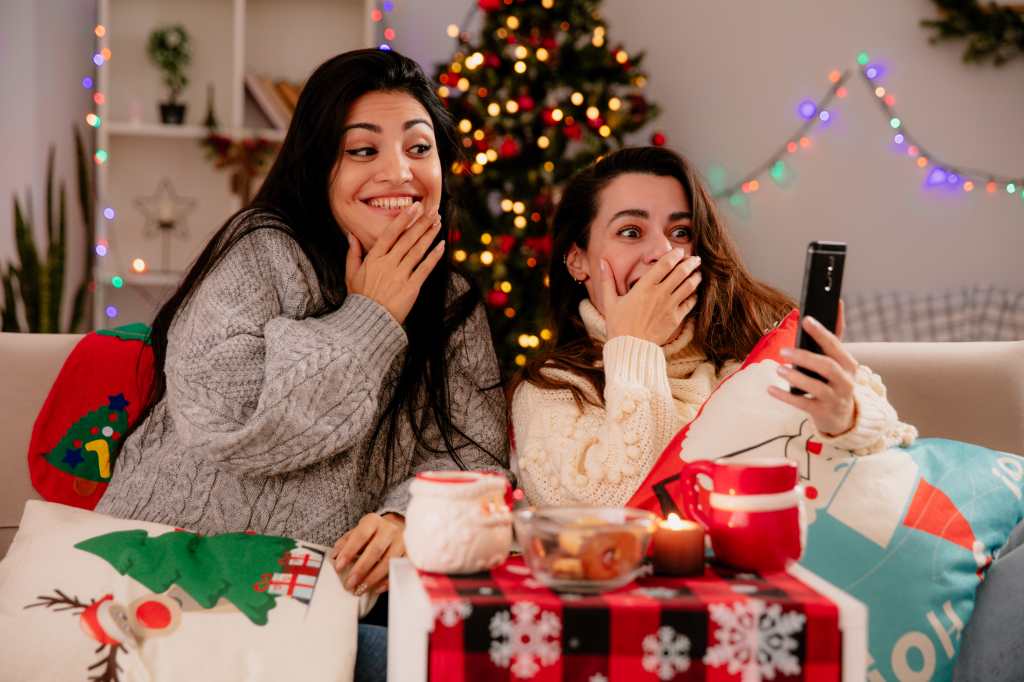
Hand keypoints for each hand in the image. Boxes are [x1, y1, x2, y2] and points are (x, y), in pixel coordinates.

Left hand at [330, 512, 404, 595]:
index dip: (349, 551)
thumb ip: (345, 543)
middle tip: (350, 583)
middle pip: (375, 550)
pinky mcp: (410, 553)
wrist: (397, 527)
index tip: (339, 566)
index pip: (360, 536)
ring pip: (388, 561)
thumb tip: (334, 556)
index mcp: (373, 521)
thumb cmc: (373, 533)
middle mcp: (389, 529)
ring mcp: (402, 541)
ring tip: (361, 589)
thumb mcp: (358, 532)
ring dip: (373, 578)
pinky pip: (399, 569)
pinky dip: (387, 580)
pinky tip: (376, 588)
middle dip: (361, 569)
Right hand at [345, 203, 444, 323]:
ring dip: (429, 235)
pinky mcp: (411, 287)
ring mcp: (401, 275)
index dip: (403, 219)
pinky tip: (441, 245)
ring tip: (438, 223)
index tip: (414, 207)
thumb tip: (351, 235)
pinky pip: (425, 269)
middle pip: (408, 239)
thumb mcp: (351, 274)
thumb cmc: (360, 298)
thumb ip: (353, 253)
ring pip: (418, 250)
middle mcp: (388, 264)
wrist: (370, 321)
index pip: (390, 234)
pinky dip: (434, 257)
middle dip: (421, 223)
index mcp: (374, 259)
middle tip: (433, 210)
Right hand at [600, 251, 700, 345]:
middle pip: (681, 272)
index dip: (675, 255)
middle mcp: (660, 294)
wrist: (630, 347)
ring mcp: (669, 306)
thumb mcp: (610, 302)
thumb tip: (601, 262)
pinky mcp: (675, 319)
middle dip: (690, 263)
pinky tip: (694, 292)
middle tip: (695, 259)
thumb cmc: (618, 325)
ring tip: (698, 272)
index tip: (679, 251)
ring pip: (689, 286)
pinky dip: (694, 295)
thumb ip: (607, 280)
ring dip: (695, 277)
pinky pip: (690, 303)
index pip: (665, 264)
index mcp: (644, 287)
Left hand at [767, 301, 858, 435]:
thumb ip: (833, 338)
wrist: (844, 417)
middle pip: (827, 367)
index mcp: (849, 365)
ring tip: (779, 369)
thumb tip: (838, 303)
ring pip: (816, 387)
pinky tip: (770, 389)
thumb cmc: (836, 382)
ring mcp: (835, 399)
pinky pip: (802, 404)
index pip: (835, 346)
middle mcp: (846, 382)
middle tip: (784, 351)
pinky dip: (785, 396)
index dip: (821, 332)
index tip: (806, 319)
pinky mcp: (823, 412)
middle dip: (805, 357)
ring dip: (796, 377)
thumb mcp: (839, 362)